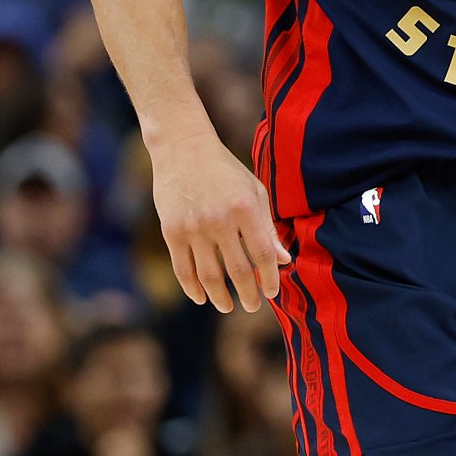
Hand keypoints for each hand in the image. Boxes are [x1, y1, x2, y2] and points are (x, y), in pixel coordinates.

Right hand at [153, 134, 288, 312]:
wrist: (183, 148)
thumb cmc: (225, 170)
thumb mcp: (254, 191)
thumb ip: (267, 227)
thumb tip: (283, 260)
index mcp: (245, 207)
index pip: (263, 254)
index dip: (269, 277)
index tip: (272, 291)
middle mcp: (220, 219)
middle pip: (238, 270)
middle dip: (248, 294)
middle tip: (253, 306)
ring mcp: (194, 227)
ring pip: (209, 276)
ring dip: (221, 298)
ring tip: (228, 306)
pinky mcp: (171, 232)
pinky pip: (183, 269)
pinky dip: (193, 289)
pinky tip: (202, 298)